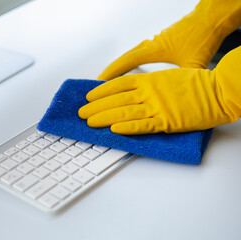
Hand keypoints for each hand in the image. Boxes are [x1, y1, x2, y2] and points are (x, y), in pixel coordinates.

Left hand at [79, 46, 240, 133]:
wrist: (219, 91)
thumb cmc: (196, 84)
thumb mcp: (168, 77)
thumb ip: (149, 84)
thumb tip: (132, 91)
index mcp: (149, 80)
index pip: (118, 85)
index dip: (101, 91)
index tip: (89, 97)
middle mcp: (149, 92)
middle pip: (116, 100)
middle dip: (96, 107)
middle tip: (82, 113)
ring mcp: (158, 107)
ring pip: (125, 113)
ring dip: (105, 118)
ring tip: (90, 122)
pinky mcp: (168, 122)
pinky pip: (144, 125)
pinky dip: (128, 128)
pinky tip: (114, 130)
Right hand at [98, 0, 240, 79]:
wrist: (209, 19)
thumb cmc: (201, 36)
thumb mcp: (193, 63)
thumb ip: (182, 81)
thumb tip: (177, 99)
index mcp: (153, 49)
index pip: (126, 63)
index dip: (111, 75)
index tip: (98, 85)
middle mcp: (149, 45)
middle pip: (122, 60)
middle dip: (108, 74)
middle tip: (96, 88)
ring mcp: (152, 43)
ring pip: (128, 58)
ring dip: (117, 70)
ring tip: (106, 83)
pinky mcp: (157, 44)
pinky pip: (136, 56)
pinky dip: (127, 66)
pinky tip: (127, 74)